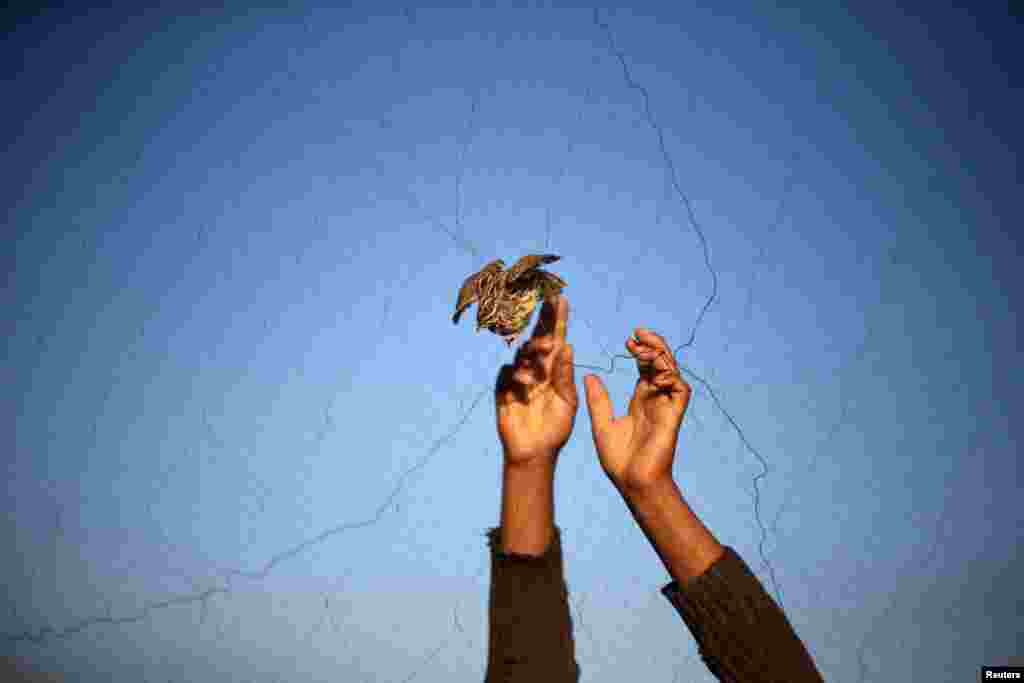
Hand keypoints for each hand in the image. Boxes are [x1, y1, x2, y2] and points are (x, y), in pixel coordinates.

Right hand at [495, 295, 576, 467]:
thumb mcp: (567, 402)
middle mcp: (536, 368)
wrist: (535, 451)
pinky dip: (516, 374)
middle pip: (536, 339)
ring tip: (543, 352)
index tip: (560, 297)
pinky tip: (524, 384)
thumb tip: (567, 347)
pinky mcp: (503, 388)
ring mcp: (518, 377)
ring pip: (522, 353)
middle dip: (542, 326)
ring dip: (532, 350)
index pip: (556, 338)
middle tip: (550, 322)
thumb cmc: (556, 428)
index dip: (557, 318)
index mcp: (555, 369)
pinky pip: (507, 372)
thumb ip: (565, 376)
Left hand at [583, 328, 690, 492]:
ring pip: (672, 372)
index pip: (646, 368)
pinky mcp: (674, 417)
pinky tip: (654, 370)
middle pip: (662, 364)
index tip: (628, 340)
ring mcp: (666, 407)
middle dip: (653, 346)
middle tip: (637, 334)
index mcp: (641, 401)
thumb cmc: (618, 460)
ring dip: (661, 355)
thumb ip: (599, 400)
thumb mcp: (602, 424)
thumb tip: (590, 376)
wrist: (632, 482)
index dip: (641, 351)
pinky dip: (671, 376)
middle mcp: (656, 400)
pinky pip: (681, 390)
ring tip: (643, 346)